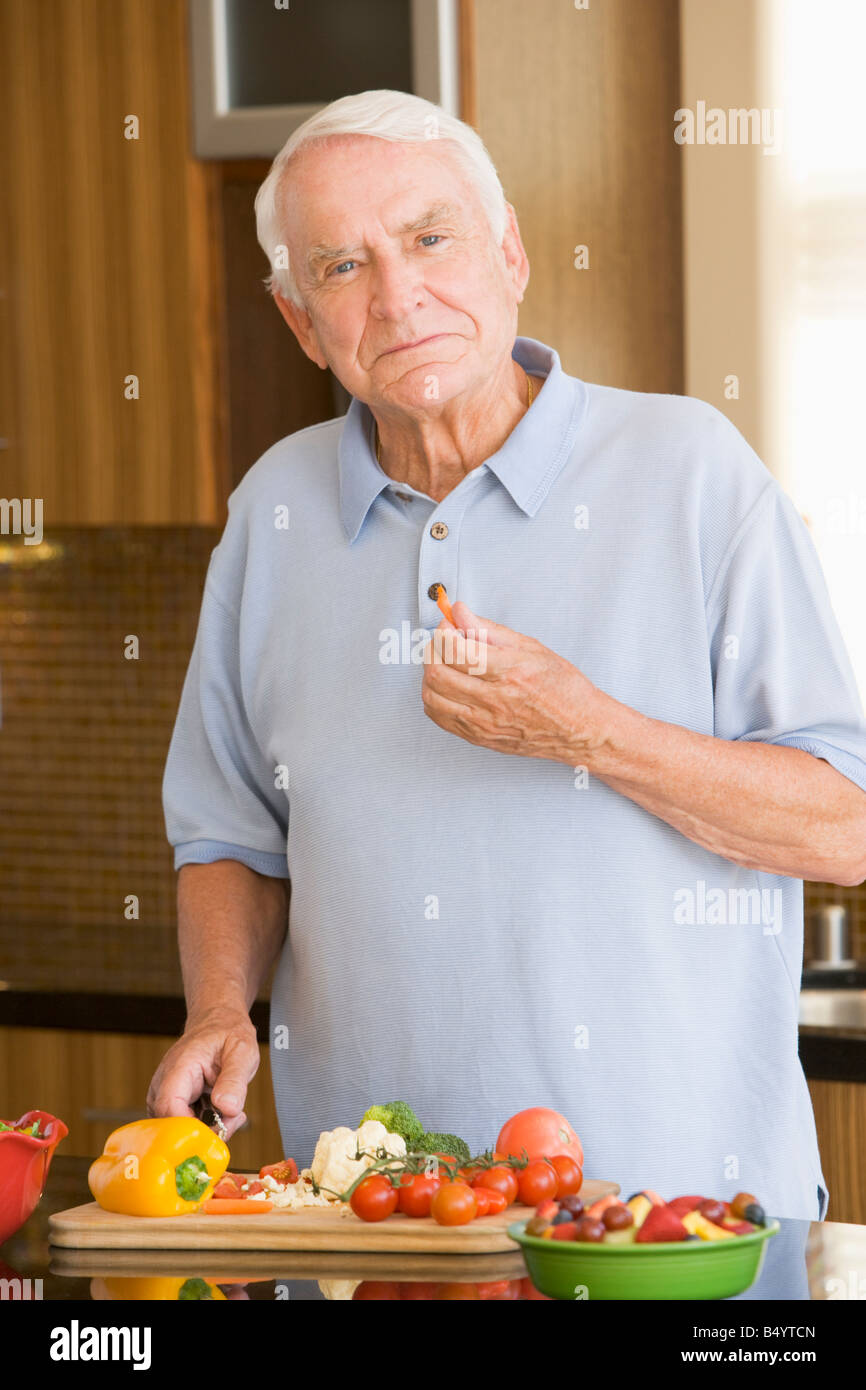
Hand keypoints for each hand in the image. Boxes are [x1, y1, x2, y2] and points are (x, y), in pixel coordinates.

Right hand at [146, 1008, 259, 1141]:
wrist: (218, 1023)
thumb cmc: (227, 1033)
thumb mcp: (241, 1051)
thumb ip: (234, 1079)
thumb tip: (228, 1108)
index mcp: (179, 1068)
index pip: (169, 1107)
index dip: (190, 1127)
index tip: (218, 1129)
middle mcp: (165, 1083)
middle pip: (171, 1123)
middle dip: (204, 1131)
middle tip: (233, 1120)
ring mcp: (166, 1093)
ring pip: (177, 1128)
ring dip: (207, 1128)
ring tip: (231, 1113)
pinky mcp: (174, 1102)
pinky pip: (184, 1124)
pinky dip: (206, 1124)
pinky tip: (223, 1112)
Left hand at [420, 601, 607, 764]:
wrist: (579, 728)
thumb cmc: (563, 689)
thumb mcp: (531, 648)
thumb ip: (489, 630)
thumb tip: (460, 613)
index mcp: (509, 672)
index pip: (456, 650)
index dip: (444, 631)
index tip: (448, 624)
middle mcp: (494, 700)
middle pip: (437, 673)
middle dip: (432, 650)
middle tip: (443, 641)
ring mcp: (484, 722)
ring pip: (432, 696)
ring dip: (430, 674)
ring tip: (445, 663)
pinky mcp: (479, 737)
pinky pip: (439, 717)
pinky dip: (434, 697)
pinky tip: (447, 687)